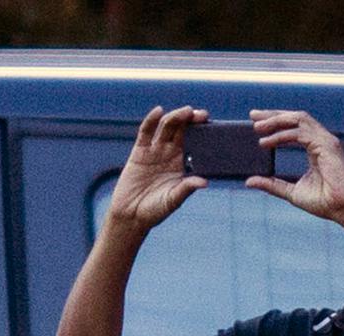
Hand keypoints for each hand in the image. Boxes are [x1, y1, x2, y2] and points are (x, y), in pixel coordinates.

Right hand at [106, 105, 208, 237]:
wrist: (131, 215)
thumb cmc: (155, 210)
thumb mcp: (173, 200)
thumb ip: (186, 189)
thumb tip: (204, 182)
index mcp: (182, 164)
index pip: (195, 143)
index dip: (202, 133)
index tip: (212, 127)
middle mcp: (170, 154)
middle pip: (182, 131)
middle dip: (192, 120)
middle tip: (203, 115)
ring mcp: (155, 151)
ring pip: (167, 127)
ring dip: (176, 117)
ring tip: (186, 111)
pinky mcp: (139, 151)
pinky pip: (145, 132)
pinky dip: (151, 120)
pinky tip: (158, 111)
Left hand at [246, 109, 343, 235]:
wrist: (343, 209)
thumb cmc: (324, 203)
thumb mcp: (291, 192)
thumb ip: (272, 184)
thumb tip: (249, 181)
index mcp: (316, 149)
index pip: (295, 127)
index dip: (276, 122)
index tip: (257, 123)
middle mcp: (322, 141)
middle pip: (296, 118)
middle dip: (274, 115)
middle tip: (253, 116)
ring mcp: (325, 141)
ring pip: (299, 120)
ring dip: (277, 121)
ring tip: (258, 128)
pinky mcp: (326, 145)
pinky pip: (300, 133)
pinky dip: (282, 135)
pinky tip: (267, 142)